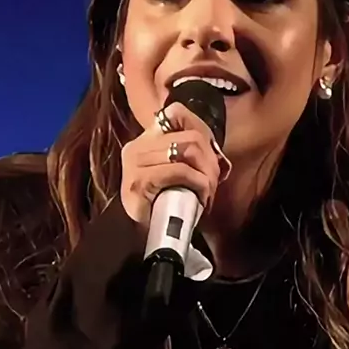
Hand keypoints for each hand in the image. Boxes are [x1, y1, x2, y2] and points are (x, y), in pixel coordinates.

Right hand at [120, 102, 229, 227]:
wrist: (138, 235)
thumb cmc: (162, 203)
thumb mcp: (175, 173)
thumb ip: (186, 154)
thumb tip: (213, 150)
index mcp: (145, 138)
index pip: (176, 113)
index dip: (202, 130)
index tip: (211, 155)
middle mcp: (137, 146)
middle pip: (190, 137)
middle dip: (210, 161)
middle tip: (213, 183)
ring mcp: (135, 162)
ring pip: (187, 152)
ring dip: (206, 174)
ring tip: (207, 192)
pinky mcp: (139, 180)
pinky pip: (179, 171)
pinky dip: (198, 183)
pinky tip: (201, 197)